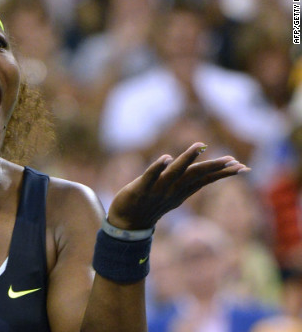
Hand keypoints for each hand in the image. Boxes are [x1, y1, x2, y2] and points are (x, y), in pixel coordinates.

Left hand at [107, 142, 248, 229]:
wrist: (126, 224)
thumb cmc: (150, 206)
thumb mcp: (173, 195)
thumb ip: (188, 182)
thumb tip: (204, 170)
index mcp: (181, 191)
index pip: (205, 179)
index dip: (222, 173)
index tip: (243, 167)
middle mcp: (172, 190)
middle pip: (195, 176)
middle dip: (214, 168)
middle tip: (234, 161)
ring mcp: (156, 190)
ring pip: (174, 172)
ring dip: (187, 159)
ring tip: (199, 145)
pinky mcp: (139, 190)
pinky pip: (149, 177)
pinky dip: (157, 167)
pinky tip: (166, 157)